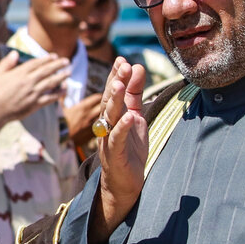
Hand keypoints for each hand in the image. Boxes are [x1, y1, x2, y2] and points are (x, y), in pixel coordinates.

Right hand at [0, 52, 70, 147]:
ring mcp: (33, 93)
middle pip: (47, 71)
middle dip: (58, 65)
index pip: (37, 63)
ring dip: (61, 77)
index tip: (54, 56)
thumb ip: (7, 63)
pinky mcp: (35, 104)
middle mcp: (29, 82)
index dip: (47, 59)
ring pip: (51, 83)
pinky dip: (58, 93)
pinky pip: (50, 98)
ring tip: (68, 72)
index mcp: (20, 73)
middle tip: (66, 61)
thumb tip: (15, 53)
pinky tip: (64, 89)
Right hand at [64, 92, 104, 146]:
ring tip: (105, 114)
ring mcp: (92, 125)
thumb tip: (65, 84)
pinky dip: (102, 126)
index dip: (99, 96)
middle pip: (104, 106)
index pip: (97, 97)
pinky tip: (101, 125)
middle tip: (105, 104)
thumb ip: (64, 96)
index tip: (100, 96)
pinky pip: (101, 128)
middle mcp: (89, 115)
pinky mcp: (92, 134)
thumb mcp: (60, 107)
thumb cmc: (60, 122)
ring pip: (104, 117)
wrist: (59, 138)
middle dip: (105, 104)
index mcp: (83, 107)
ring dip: (105, 115)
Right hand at [89, 59, 147, 243]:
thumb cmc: (129, 150)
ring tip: (120, 84)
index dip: (116, 76)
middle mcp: (107, 125)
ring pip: (109, 117)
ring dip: (114, 100)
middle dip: (115, 83)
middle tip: (122, 66)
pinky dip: (122, 127)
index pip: (113, 92)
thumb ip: (135, 94)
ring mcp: (108, 140)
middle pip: (109, 101)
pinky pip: (117, 138)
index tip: (122, 60)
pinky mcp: (114, 154)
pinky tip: (129, 116)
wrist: (125, 183)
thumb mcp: (136, 117)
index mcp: (113, 116)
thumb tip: (137, 67)